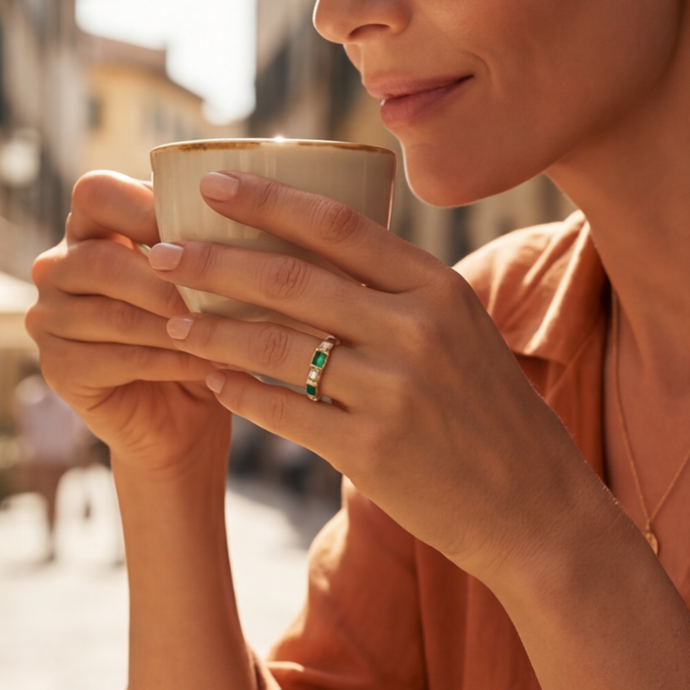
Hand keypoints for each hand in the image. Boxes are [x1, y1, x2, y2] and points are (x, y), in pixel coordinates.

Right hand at [27, 172, 231, 478]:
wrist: (183, 419)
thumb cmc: (200, 335)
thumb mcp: (206, 280)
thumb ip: (204, 242)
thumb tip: (243, 210)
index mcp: (88, 228)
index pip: (96, 193)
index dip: (143, 207)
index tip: (199, 231)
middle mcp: (57, 268)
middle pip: (101, 261)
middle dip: (166, 282)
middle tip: (222, 296)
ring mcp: (49, 319)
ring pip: (114, 315)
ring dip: (176, 327)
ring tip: (227, 336)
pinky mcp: (58, 369)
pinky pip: (118, 359)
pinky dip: (172, 363)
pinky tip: (210, 367)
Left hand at [150, 171, 599, 587]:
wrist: (531, 506)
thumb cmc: (487, 416)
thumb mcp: (461, 334)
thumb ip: (400, 294)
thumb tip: (322, 256)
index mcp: (436, 288)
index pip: (337, 224)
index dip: (268, 200)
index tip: (212, 184)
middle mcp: (415, 329)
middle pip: (292, 279)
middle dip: (214, 260)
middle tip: (158, 251)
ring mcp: (392, 390)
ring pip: (277, 346)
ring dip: (214, 330)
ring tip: (171, 319)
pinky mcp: (370, 449)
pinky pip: (284, 411)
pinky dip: (242, 393)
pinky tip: (212, 381)